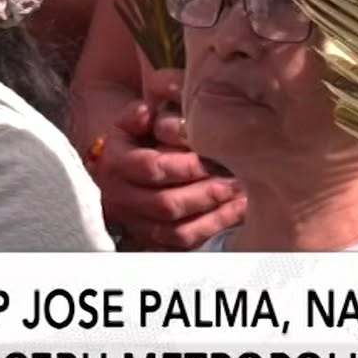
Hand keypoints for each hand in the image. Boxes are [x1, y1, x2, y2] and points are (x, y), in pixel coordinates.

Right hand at [89, 70, 244, 249]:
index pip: (152, 169)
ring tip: (241, 197)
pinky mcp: (152, 240)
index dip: (185, 165)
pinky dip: (211, 231)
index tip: (212, 157)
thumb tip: (148, 111)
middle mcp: (121, 198)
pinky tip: (236, 213)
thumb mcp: (134, 118)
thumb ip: (141, 111)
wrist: (120, 165)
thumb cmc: (138, 137)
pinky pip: (183, 245)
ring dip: (213, 215)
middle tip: (235, 181)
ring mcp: (136, 224)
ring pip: (177, 230)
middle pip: (166, 204)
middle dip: (205, 194)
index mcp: (116, 164)